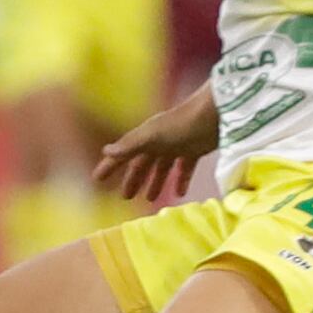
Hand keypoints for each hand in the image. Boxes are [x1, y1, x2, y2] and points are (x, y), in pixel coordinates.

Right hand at [95, 90, 217, 202]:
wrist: (214, 113)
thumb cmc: (181, 123)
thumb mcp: (152, 136)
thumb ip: (130, 145)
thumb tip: (105, 152)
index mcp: (145, 138)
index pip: (123, 154)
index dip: (110, 166)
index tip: (97, 179)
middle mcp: (159, 142)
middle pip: (142, 164)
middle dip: (134, 179)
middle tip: (126, 197)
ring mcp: (177, 146)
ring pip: (162, 168)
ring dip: (156, 183)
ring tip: (150, 199)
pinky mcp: (195, 151)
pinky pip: (185, 169)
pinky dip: (181, 180)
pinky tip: (180, 193)